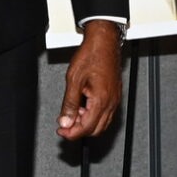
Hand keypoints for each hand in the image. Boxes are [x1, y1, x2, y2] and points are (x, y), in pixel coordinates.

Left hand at [57, 21, 122, 138]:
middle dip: (79, 131)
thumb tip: (65, 121)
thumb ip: (70, 104)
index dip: (72, 133)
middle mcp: (111, 102)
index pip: (87, 127)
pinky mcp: (115, 96)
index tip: (62, 131)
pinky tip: (83, 108)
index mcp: (101, 100)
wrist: (104, 42)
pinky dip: (94, 116)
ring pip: (102, 124)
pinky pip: (106, 114)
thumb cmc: (91, 55)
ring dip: (87, 124)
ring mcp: (115, 100)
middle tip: (65, 125)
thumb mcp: (73, 80)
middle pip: (96, 130)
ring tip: (73, 114)